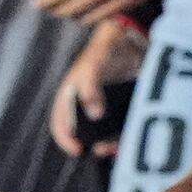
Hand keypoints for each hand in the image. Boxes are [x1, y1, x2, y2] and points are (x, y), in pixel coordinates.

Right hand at [51, 22, 146, 156]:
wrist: (131, 41)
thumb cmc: (104, 50)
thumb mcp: (93, 67)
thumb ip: (90, 89)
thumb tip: (95, 115)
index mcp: (69, 96)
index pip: (60, 123)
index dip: (65, 139)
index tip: (78, 150)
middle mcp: (84, 105)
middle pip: (83, 133)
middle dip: (91, 145)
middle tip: (103, 150)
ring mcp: (103, 108)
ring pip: (102, 133)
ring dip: (109, 143)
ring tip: (118, 147)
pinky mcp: (121, 109)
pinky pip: (120, 128)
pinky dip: (124, 136)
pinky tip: (130, 139)